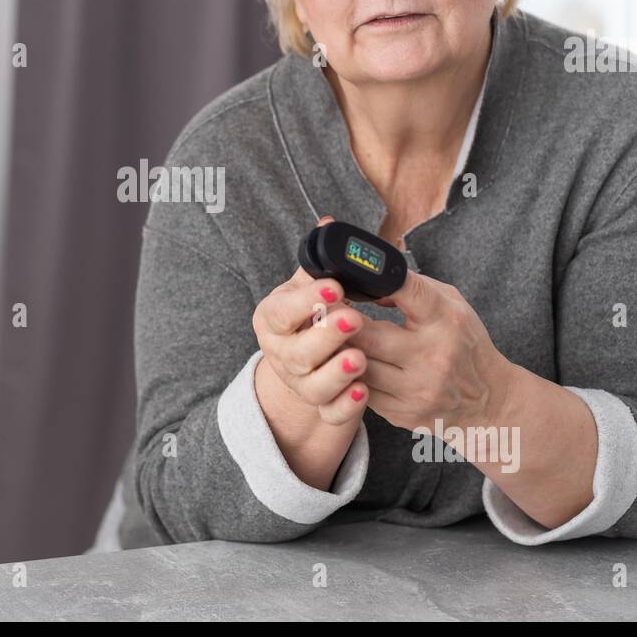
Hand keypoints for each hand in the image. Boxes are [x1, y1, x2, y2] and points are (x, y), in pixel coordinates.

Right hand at [252, 216, 370, 426]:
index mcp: (272, 319)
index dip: (306, 301)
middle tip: (355, 318)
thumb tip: (328, 224)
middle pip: (296, 352)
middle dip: (325, 335)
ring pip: (311, 386)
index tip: (335, 288)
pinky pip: (330, 412)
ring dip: (336, 371)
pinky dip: (345, 404)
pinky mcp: (321, 407)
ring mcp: (299, 384)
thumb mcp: (309, 286)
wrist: (310, 360)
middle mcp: (280, 354)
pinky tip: (364, 390)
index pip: (281, 311)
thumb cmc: (313, 313)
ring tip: (360, 358)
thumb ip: (319, 262)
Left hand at [343, 269, 513, 436]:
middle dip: (340, 322)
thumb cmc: (465, 345)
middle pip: (367, 336)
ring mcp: (417, 390)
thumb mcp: (453, 305)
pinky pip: (361, 391)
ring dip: (338, 351)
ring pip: (357, 367)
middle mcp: (433, 357)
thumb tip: (368, 280)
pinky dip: (349, 376)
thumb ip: (414, 287)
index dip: (372, 280)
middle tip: (323, 310)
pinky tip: (342, 364)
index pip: (406, 292)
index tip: (347, 277)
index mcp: (447, 321)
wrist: (487, 402)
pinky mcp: (403, 414)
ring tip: (326, 337)